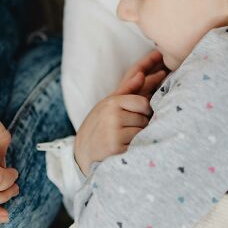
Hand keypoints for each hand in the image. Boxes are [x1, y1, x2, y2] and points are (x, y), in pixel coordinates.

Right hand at [74, 49, 165, 173]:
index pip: (143, 103)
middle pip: (145, 119)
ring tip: (123, 139)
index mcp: (112, 103)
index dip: (144, 111)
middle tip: (125, 131)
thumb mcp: (109, 104)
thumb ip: (128, 89)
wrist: (82, 153)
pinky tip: (123, 148)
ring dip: (138, 137)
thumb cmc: (99, 125)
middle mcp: (112, 116)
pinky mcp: (116, 149)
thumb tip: (142, 75)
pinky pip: (138, 145)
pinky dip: (134, 148)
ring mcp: (114, 134)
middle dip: (140, 125)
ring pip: (143, 132)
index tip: (136, 116)